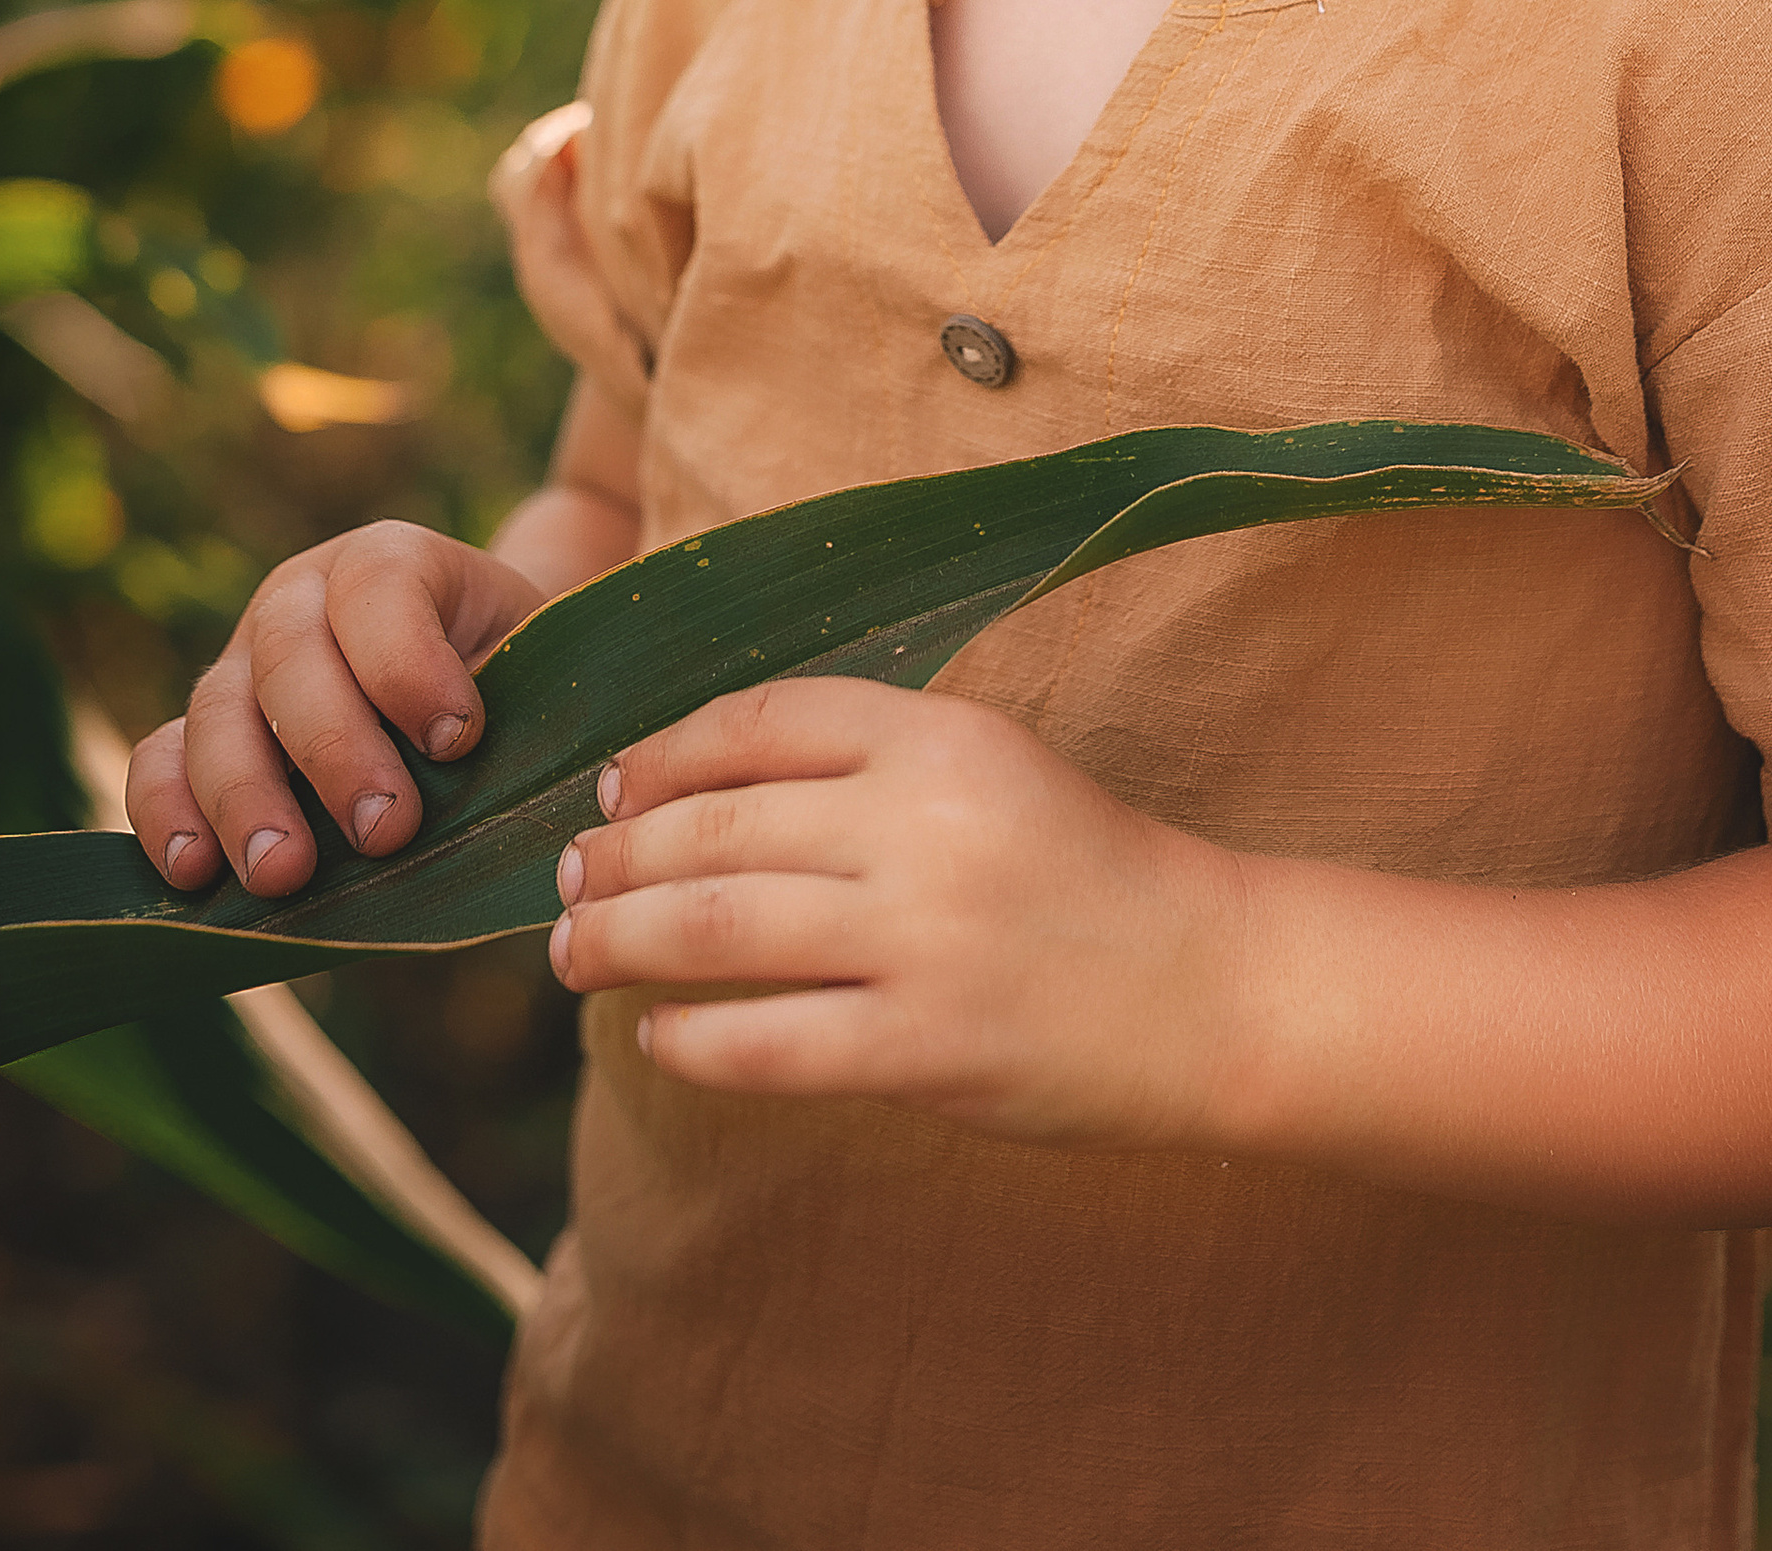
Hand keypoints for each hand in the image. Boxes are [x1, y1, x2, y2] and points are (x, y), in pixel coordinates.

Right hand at [125, 522, 544, 896]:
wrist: (476, 675)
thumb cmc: (512, 674)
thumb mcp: (532, 666)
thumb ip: (519, 710)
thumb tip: (508, 792)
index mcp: (387, 561)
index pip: (382, 587)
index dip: (411, 662)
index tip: (458, 740)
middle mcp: (300, 598)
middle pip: (292, 654)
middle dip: (336, 748)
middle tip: (386, 831)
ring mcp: (241, 662)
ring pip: (217, 711)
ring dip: (246, 796)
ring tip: (284, 874)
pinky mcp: (201, 731)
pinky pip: (160, 760)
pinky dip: (166, 814)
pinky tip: (194, 874)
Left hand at [548, 677, 1249, 1147]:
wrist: (1205, 984)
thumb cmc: (1081, 870)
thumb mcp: (988, 769)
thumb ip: (866, 765)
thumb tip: (693, 787)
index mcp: (941, 736)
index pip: (756, 722)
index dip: (661, 755)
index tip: (610, 787)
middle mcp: (923, 825)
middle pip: (715, 826)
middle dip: (615, 853)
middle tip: (565, 878)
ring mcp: (923, 940)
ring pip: (716, 929)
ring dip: (620, 941)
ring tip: (574, 954)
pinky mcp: (923, 1049)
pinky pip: (763, 1043)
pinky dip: (690, 1039)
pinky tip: (661, 1036)